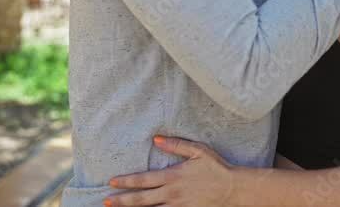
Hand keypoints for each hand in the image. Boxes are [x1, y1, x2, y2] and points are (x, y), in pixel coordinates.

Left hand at [105, 136, 236, 206]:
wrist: (233, 189)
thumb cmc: (216, 167)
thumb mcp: (198, 151)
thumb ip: (176, 145)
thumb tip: (157, 139)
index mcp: (173, 176)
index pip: (144, 180)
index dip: (127, 181)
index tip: (113, 181)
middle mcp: (172, 194)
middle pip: (142, 200)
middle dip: (122, 201)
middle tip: (106, 202)